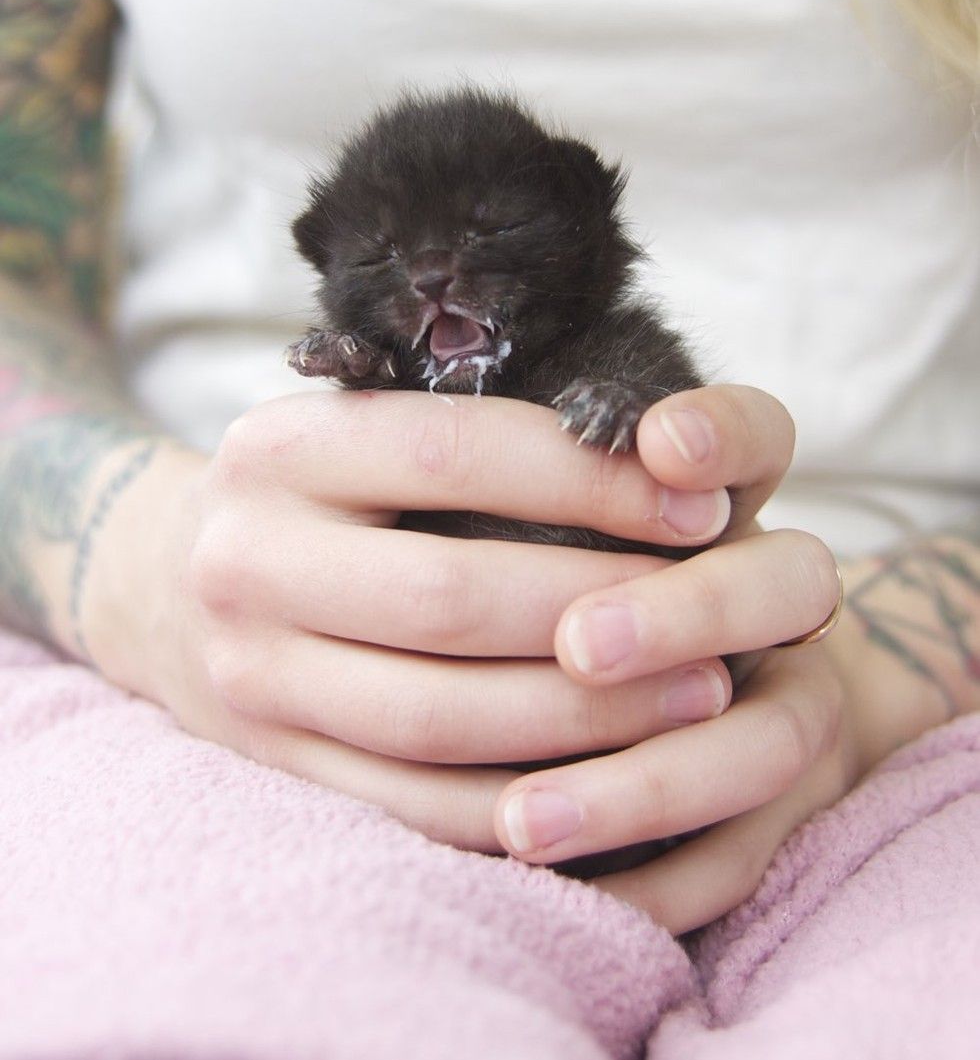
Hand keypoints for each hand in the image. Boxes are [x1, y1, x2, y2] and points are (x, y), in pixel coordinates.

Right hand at [79, 388, 737, 850]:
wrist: (166, 581)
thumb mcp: (363, 427)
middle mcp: (246, 555)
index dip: (590, 481)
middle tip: (721, 626)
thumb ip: (479, 428)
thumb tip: (669, 453)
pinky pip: (412, 805)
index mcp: (281, 446)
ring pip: (437, 718)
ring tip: (697, 699)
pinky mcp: (270, 766)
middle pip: (449, 596)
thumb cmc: (317, 493)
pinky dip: (524, 802)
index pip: (453, 451)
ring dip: (585, 720)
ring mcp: (249, 673)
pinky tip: (613, 778)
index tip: (702, 507)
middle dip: (604, 614)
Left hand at [493, 386, 848, 931]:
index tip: (656, 446)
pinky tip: (540, 887)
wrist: (714, 667)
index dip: (715, 437)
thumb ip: (506, 478)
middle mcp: (786, 593)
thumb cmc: (564, 567)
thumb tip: (414, 466)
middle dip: (688, 611)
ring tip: (524, 821)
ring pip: (770, 744)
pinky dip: (645, 880)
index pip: (756, 440)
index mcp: (726, 498)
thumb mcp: (548, 508)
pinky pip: (737, 859)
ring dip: (650, 780)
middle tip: (580, 646)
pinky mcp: (782, 800)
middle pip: (795, 584)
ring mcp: (801, 697)